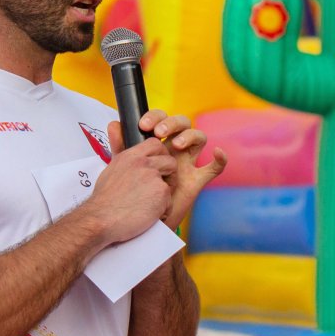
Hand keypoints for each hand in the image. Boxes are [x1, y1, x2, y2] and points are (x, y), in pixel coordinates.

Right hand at [82, 134, 175, 244]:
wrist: (100, 219)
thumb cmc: (103, 202)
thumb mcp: (112, 172)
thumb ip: (127, 164)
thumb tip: (134, 164)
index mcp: (130, 156)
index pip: (155, 144)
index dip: (161, 155)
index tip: (159, 167)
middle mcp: (143, 163)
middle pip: (169, 161)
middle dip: (169, 175)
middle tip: (160, 189)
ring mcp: (153, 176)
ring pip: (170, 183)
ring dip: (165, 195)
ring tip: (151, 206)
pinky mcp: (161, 192)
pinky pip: (169, 202)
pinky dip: (162, 211)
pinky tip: (148, 216)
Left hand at [126, 111, 227, 229]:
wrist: (139, 218)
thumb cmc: (135, 190)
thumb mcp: (126, 166)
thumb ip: (121, 145)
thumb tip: (114, 123)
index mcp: (159, 141)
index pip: (162, 119)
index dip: (155, 117)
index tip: (143, 125)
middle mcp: (175, 148)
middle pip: (182, 124)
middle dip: (172, 124)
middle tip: (159, 133)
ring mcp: (188, 163)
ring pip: (199, 138)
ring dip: (190, 136)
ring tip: (177, 145)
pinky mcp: (197, 180)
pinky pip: (214, 168)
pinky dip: (220, 160)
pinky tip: (217, 152)